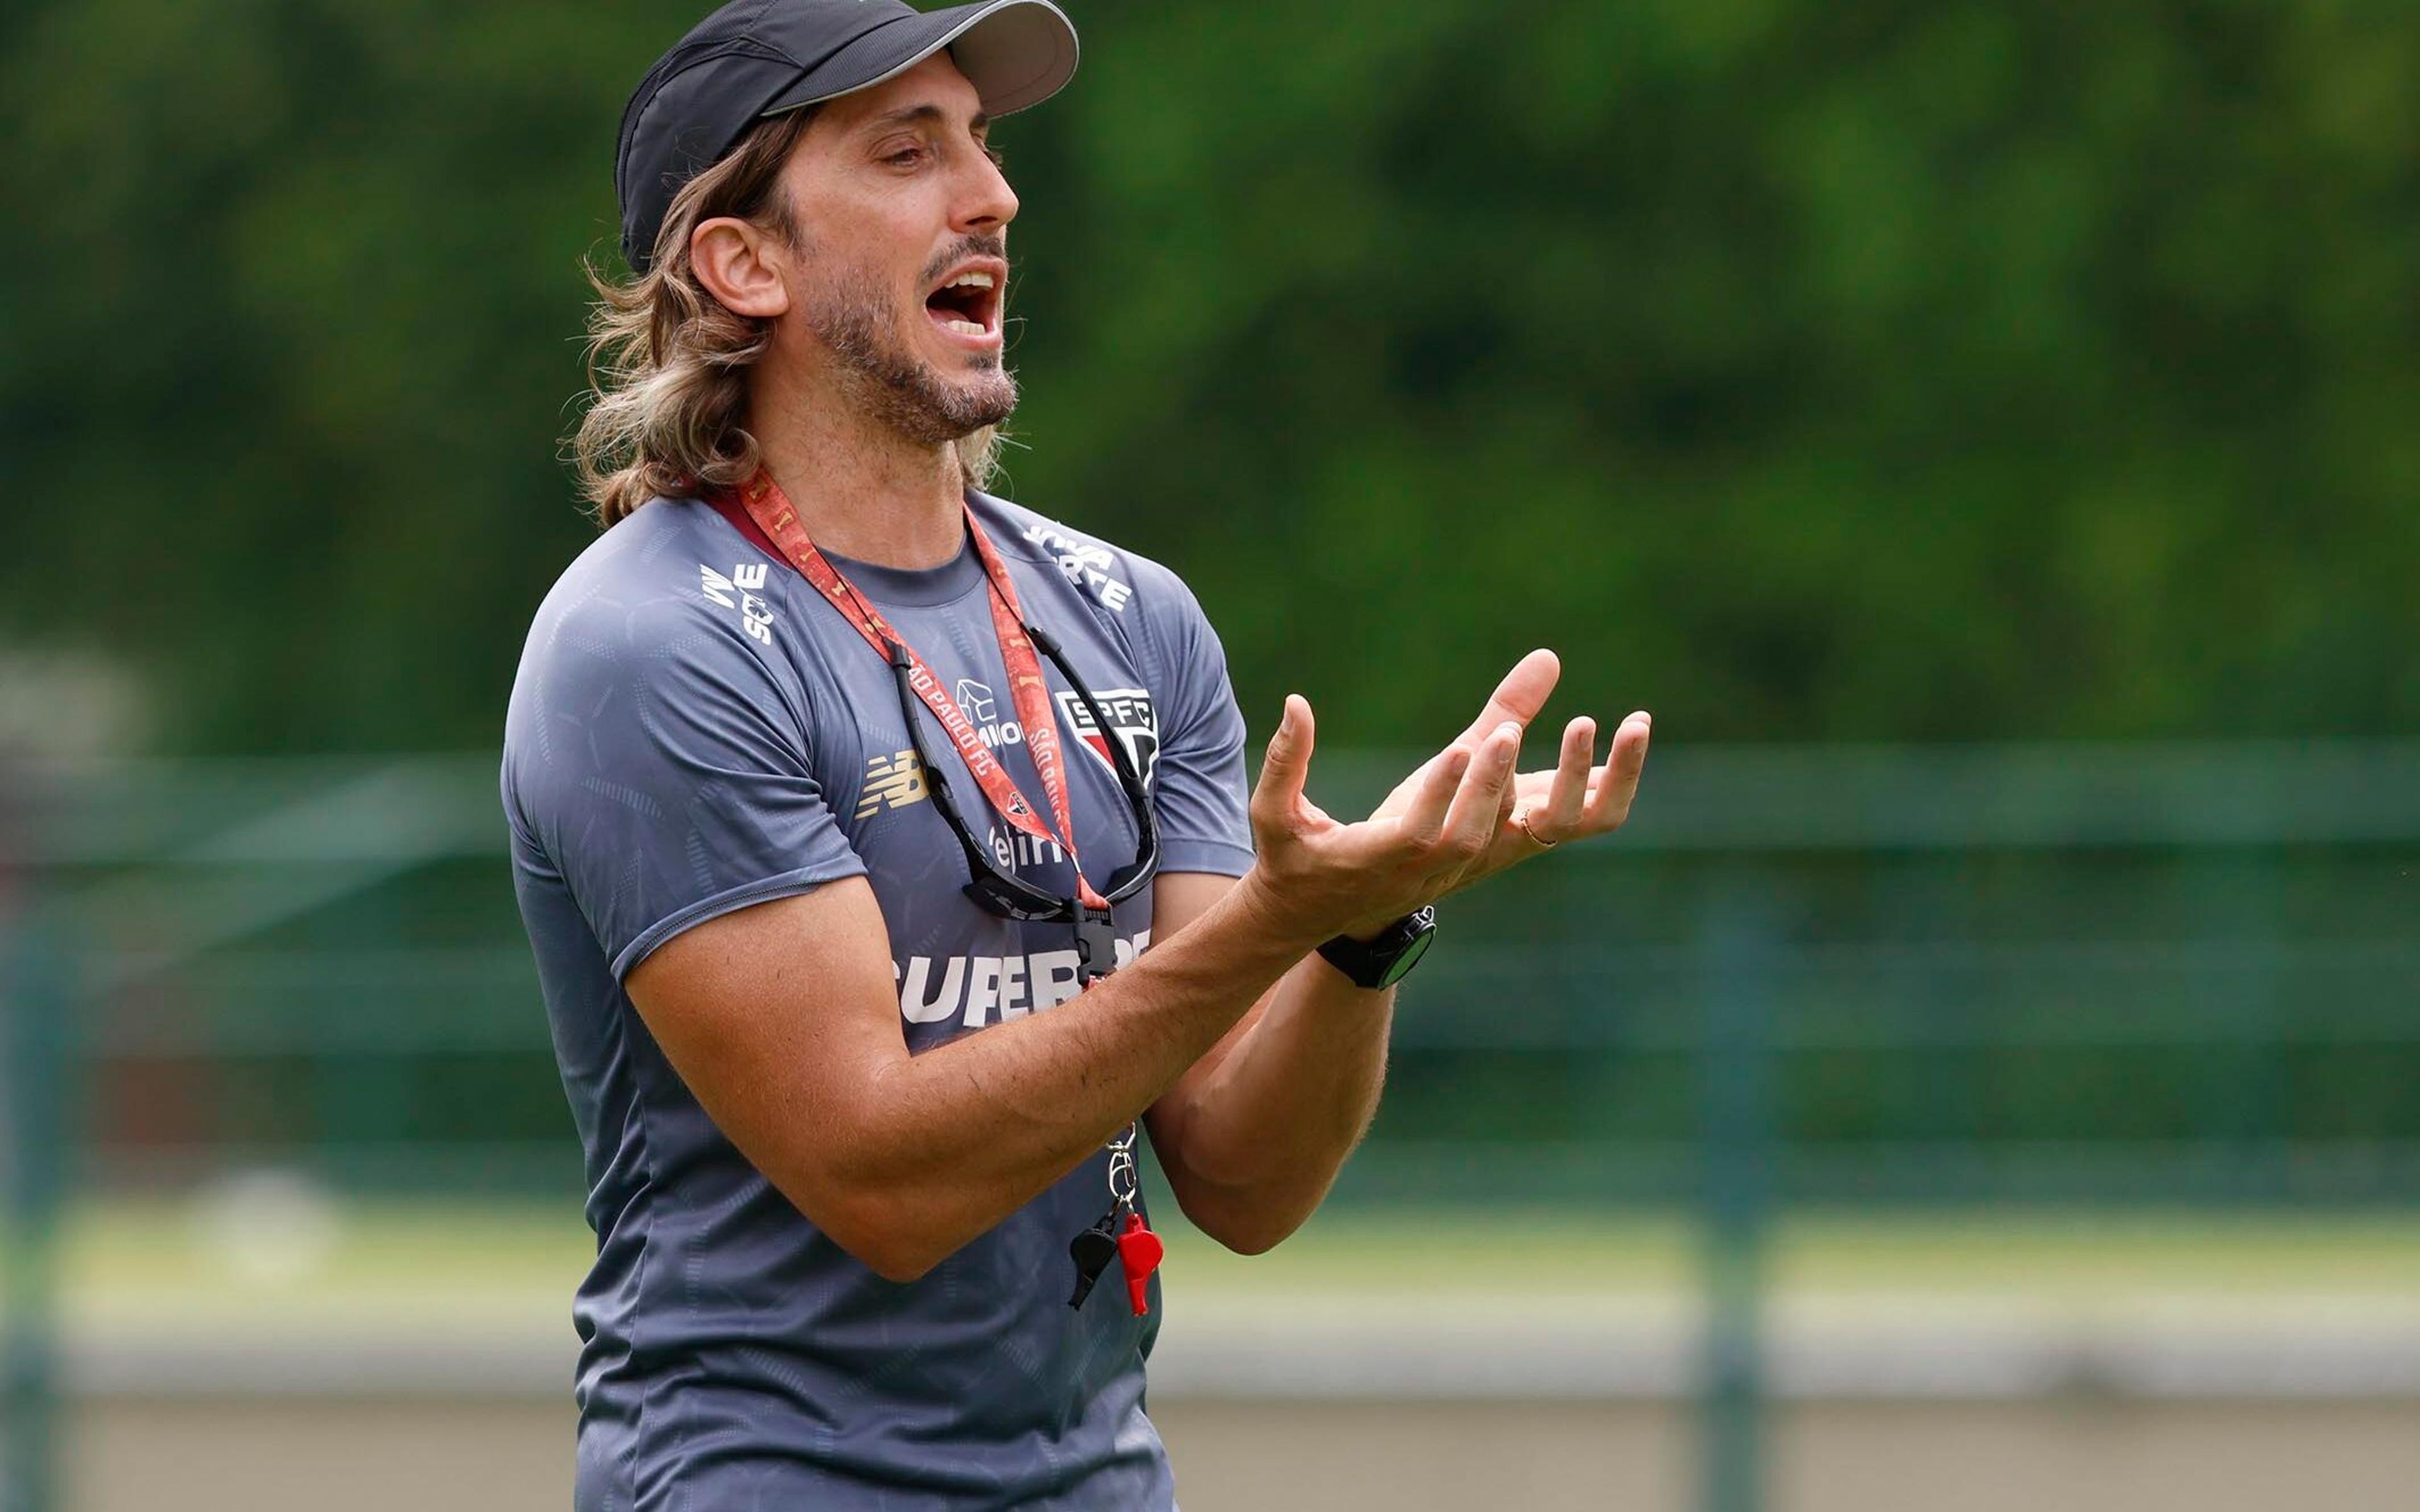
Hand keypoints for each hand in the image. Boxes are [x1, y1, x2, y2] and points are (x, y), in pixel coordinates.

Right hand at [1242, 692, 1524, 944]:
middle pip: (1462, 838)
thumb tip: (1296, 702)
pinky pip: (1488, 839)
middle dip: (1487, 786)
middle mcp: (1408, 875)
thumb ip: (1284, 760)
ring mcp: (1434, 878)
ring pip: (1483, 840)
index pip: (1413, 833)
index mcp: (1366, 861)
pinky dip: (1504, 799)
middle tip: (1506, 732)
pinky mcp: (1449, 872)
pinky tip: (1509, 753)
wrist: (1307, 916)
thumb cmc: (1286, 857)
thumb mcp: (1272, 812)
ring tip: (1509, 730)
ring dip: (1500, 788)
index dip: (1439, 795)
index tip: (1460, 747)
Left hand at [1368, 649, 1650, 894]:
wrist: (1358, 885)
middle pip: (1567, 822)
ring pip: (1488, 827)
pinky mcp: (1406, 853)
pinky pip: (1436, 829)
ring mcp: (1457, 852)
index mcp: (1528, 821)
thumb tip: (1550, 656)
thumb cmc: (1429, 817)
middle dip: (1582, 773)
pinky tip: (1457, 751)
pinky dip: (1450, 789)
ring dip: (1503, 778)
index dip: (1623, 770)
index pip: (1596, 808)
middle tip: (1586, 721)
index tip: (1638, 720)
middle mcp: (1503, 841)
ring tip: (1507, 733)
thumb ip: (1512, 711)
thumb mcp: (1474, 755)